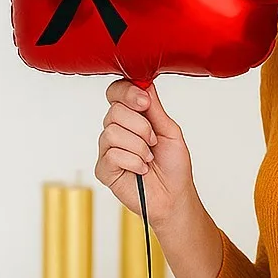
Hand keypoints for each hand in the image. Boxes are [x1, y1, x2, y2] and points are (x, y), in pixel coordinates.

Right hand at [95, 79, 197, 227]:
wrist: (174, 194)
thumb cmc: (173, 163)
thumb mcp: (169, 129)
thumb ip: (154, 108)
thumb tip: (144, 82)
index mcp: (132, 116)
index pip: (116, 92)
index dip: (127, 92)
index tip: (145, 102)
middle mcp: (116, 130)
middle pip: (114, 111)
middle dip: (141, 126)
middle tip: (154, 140)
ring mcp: (107, 150)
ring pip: (112, 132)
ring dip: (139, 146)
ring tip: (149, 157)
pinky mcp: (103, 169)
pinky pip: (112, 155)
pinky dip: (134, 161)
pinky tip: (142, 169)